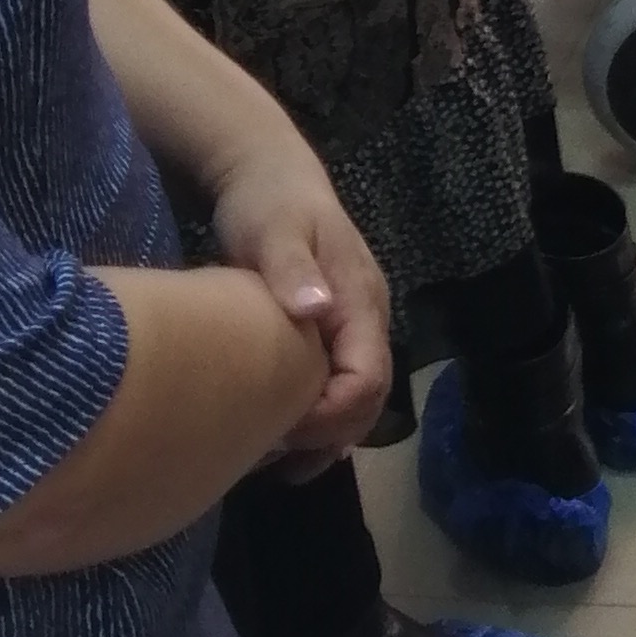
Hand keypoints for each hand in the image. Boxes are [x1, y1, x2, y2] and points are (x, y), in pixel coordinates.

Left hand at [202, 132, 392, 465]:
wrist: (269, 175)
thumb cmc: (267, 204)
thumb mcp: (272, 230)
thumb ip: (292, 269)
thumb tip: (317, 309)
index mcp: (361, 302)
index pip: (366, 380)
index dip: (329, 417)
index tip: (279, 430)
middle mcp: (367, 320)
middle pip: (368, 401)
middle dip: (327, 436)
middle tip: (269, 455)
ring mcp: (353, 328)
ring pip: (355, 401)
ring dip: (323, 437)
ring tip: (272, 461)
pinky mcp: (332, 333)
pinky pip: (337, 388)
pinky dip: (313, 420)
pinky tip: (275, 434)